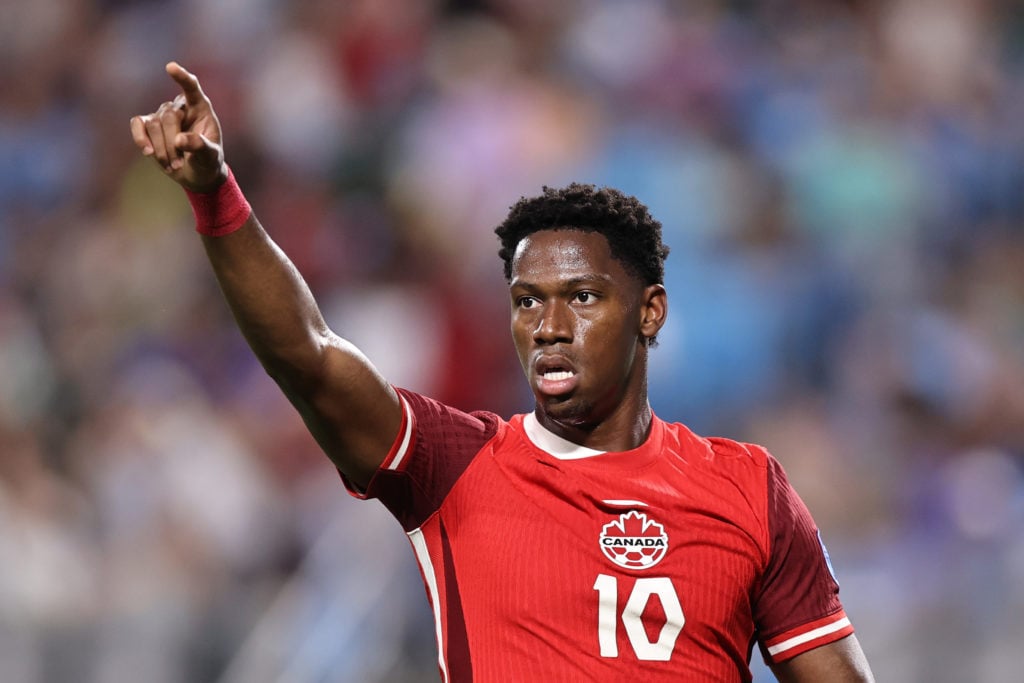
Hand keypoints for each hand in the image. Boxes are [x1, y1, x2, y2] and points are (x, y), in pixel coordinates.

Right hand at [130, 62, 226, 192]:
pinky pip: (137, 124)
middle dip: (172, 144)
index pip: (191, 88)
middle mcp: (180, 107)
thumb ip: (200, 146)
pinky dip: (140, 139)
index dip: (182, 77)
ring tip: (173, 166)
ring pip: (153, 124)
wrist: (196, 173)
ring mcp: (162, 115)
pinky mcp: (148, 125)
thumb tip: (179, 140)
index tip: (170, 67)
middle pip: (168, 117)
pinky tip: (147, 152)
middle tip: (179, 164)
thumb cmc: (207, 160)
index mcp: (200, 108)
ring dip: (160, 149)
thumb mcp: (211, 156)